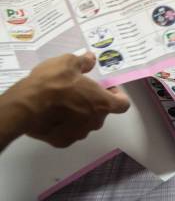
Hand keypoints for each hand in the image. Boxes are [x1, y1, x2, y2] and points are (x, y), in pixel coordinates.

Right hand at [0, 53, 129, 148]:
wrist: (25, 106)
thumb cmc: (52, 83)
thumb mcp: (68, 63)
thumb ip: (83, 62)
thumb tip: (91, 59)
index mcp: (102, 103)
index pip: (123, 104)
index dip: (117, 96)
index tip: (106, 88)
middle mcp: (94, 121)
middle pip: (102, 113)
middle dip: (95, 102)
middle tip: (79, 92)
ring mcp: (79, 134)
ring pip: (86, 123)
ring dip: (80, 114)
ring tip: (63, 103)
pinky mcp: (62, 141)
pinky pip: (69, 132)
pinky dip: (64, 125)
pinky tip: (53, 115)